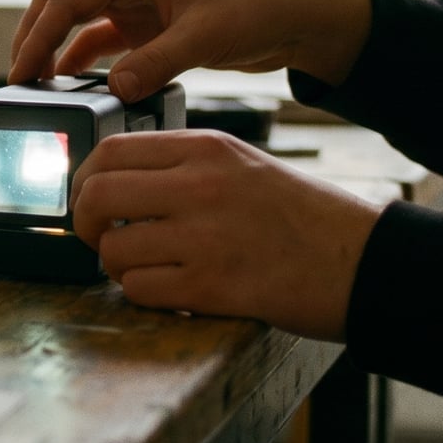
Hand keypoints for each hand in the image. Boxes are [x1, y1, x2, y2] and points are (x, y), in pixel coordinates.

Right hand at [8, 0, 372, 100]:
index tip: (21, 71)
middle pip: (58, 2)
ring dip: (52, 50)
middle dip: (32, 38)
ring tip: (34, 87)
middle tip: (16, 80)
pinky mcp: (145, 24)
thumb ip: (156, 63)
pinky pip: (99, 41)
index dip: (38, 36)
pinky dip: (80, 61)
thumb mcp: (206, 36)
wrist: (296, 15)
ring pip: (74, 21)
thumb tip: (113, 89)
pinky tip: (70, 87)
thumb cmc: (257, 6)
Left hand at [71, 130, 385, 339]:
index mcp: (207, 148)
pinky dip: (144, 294)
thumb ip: (183, 164)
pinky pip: (139, 290)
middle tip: (97, 236)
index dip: (82, 178)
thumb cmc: (302, 216)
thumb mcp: (242, 164)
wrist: (361, 261)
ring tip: (145, 266)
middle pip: (97, 196)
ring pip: (113, 250)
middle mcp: (200, 186)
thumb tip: (114, 179)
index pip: (111, 150)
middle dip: (84, 222)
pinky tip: (169, 289)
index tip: (84, 196)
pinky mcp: (210, 287)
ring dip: (117, 265)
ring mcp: (204, 237)